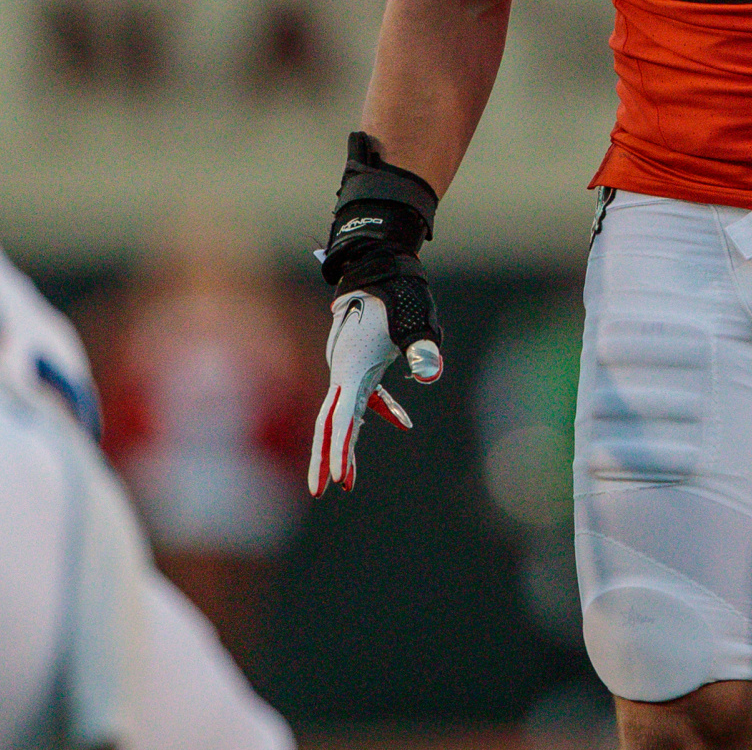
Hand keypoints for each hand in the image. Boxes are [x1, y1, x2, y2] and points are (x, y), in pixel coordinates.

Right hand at [308, 290, 441, 495]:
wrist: (377, 261)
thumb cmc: (396, 290)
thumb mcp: (414, 317)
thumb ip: (421, 348)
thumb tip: (431, 375)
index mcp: (352, 364)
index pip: (343, 414)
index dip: (340, 449)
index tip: (339, 480)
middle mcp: (343, 367)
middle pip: (329, 419)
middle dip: (324, 456)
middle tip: (320, 491)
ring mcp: (349, 363)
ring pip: (341, 410)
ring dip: (343, 442)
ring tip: (348, 480)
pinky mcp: (360, 359)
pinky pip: (364, 393)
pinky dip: (378, 411)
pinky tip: (403, 423)